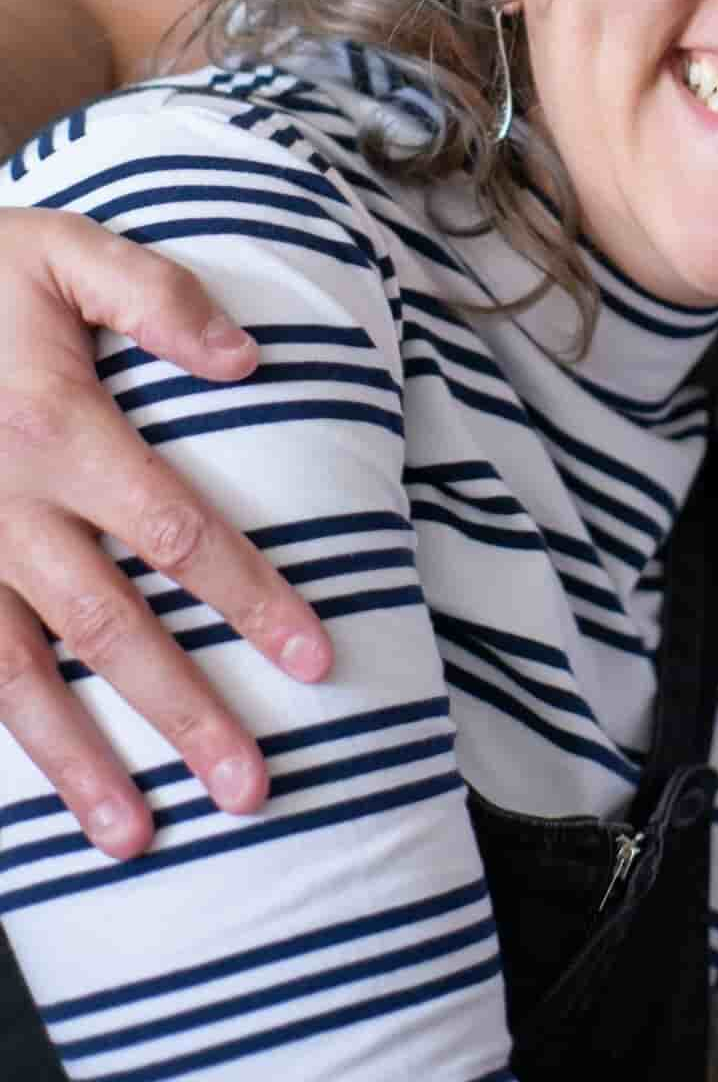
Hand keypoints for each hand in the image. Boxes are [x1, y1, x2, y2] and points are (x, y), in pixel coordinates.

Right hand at [0, 210, 334, 855]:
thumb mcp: (64, 250)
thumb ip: (156, 296)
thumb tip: (247, 361)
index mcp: (57, 429)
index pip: (178, 532)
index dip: (251, 597)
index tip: (315, 659)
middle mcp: (5, 509)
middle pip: (110, 629)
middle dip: (183, 715)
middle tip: (253, 789)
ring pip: (20, 677)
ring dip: (80, 764)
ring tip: (137, 838)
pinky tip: (36, 795)